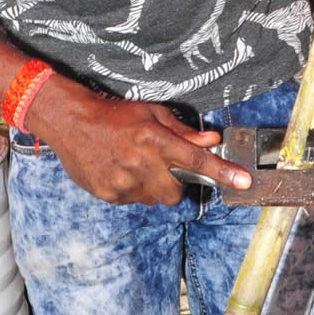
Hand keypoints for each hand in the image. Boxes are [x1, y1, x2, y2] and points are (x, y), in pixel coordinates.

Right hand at [26, 76, 252, 204]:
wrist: (70, 121)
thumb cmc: (114, 114)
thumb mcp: (151, 113)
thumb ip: (183, 131)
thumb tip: (211, 139)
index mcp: (154, 139)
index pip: (196, 160)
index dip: (223, 172)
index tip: (244, 181)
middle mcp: (140, 163)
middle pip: (176, 193)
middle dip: (175, 184)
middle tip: (162, 167)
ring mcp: (122, 182)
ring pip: (154, 199)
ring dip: (153, 188)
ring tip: (135, 166)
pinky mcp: (108, 194)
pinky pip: (133, 201)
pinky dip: (132, 190)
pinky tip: (120, 171)